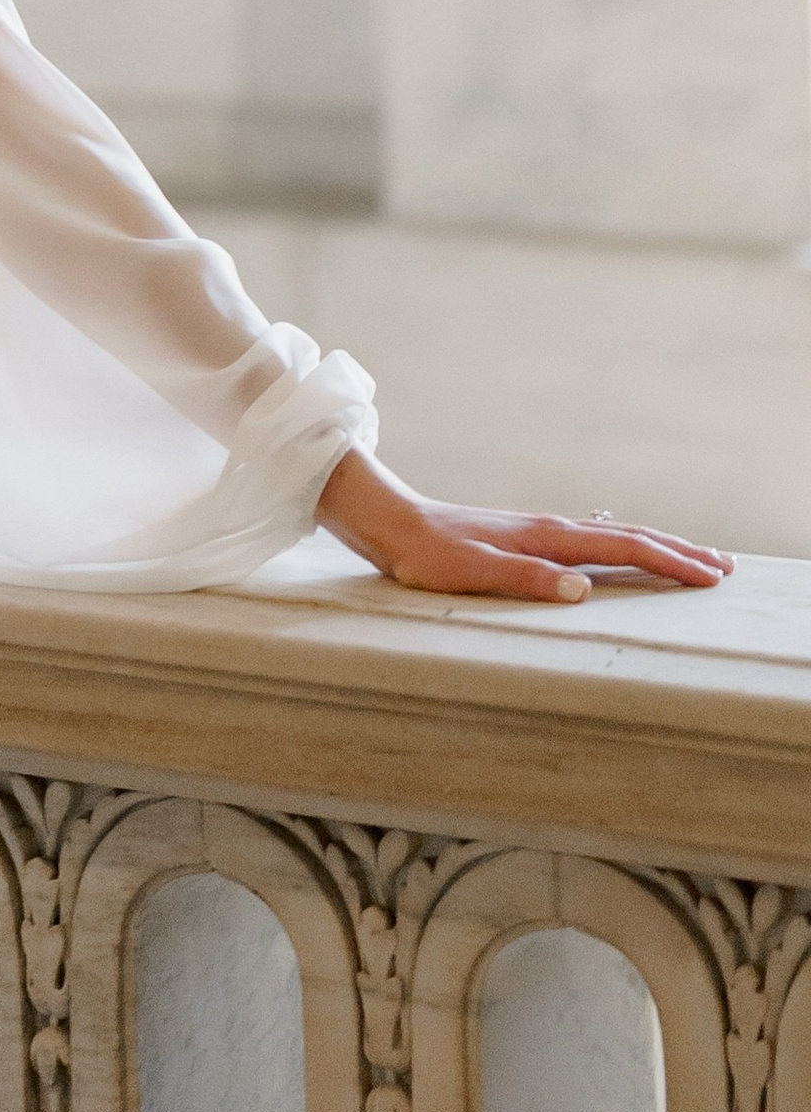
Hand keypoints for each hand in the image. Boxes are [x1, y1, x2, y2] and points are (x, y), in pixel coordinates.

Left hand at [317, 447, 732, 601]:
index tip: (711, 576)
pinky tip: (615, 547)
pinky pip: (588, 541)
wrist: (388, 520)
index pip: (623, 548)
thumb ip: (525, 580)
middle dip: (677, 551)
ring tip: (687, 556)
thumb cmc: (424, 553)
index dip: (670, 562)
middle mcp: (548, 528)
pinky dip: (619, 545)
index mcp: (546, 537)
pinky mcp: (523, 538)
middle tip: (723, 567)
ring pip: (610, 536)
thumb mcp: (470, 572)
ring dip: (653, 546)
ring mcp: (537, 531)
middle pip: (628, 536)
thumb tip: (582, 590)